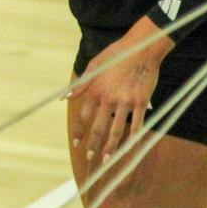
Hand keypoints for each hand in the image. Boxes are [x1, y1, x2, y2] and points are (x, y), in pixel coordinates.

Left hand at [69, 21, 167, 165]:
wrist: (141, 48)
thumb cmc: (116, 55)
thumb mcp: (93, 66)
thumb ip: (80, 85)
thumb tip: (64, 98)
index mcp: (95, 90)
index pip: (83, 116)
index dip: (79, 131)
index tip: (76, 143)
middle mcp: (109, 98)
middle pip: (99, 127)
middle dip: (93, 144)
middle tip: (89, 156)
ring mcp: (126, 101)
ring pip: (117, 129)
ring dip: (111, 146)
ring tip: (107, 158)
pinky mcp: (142, 101)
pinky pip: (138, 123)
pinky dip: (134, 136)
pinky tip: (130, 146)